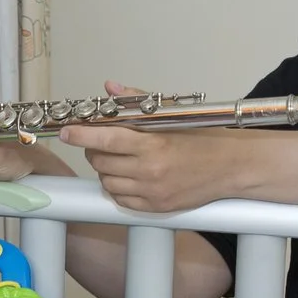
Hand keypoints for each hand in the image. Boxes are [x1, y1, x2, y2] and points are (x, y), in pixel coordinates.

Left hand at [65, 120, 254, 214]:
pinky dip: (117, 188)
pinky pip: (121, 200)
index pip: (105, 140)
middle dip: (95, 149)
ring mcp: (151, 192)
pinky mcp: (155, 208)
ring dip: (105, 169)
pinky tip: (128, 176)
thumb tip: (110, 89)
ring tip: (120, 158)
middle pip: (101, 161)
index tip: (66, 132)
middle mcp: (149, 171)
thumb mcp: (171, 115)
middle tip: (103, 141)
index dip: (81, 135)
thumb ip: (136, 103)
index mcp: (153, 145)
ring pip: (107, 181)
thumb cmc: (202, 138)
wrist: (231, 167)